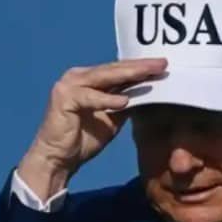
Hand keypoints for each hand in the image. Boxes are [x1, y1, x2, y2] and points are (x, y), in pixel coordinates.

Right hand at [18, 59, 167, 200]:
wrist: (58, 159)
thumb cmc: (83, 139)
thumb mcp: (112, 119)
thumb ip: (126, 104)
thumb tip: (150, 93)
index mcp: (89, 79)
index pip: (118, 70)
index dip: (141, 68)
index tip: (163, 65)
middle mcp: (78, 77)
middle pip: (114, 69)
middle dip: (139, 66)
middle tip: (162, 63)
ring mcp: (69, 85)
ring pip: (104, 77)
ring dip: (128, 75)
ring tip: (149, 73)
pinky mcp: (63, 99)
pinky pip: (90, 97)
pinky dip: (107, 100)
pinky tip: (125, 100)